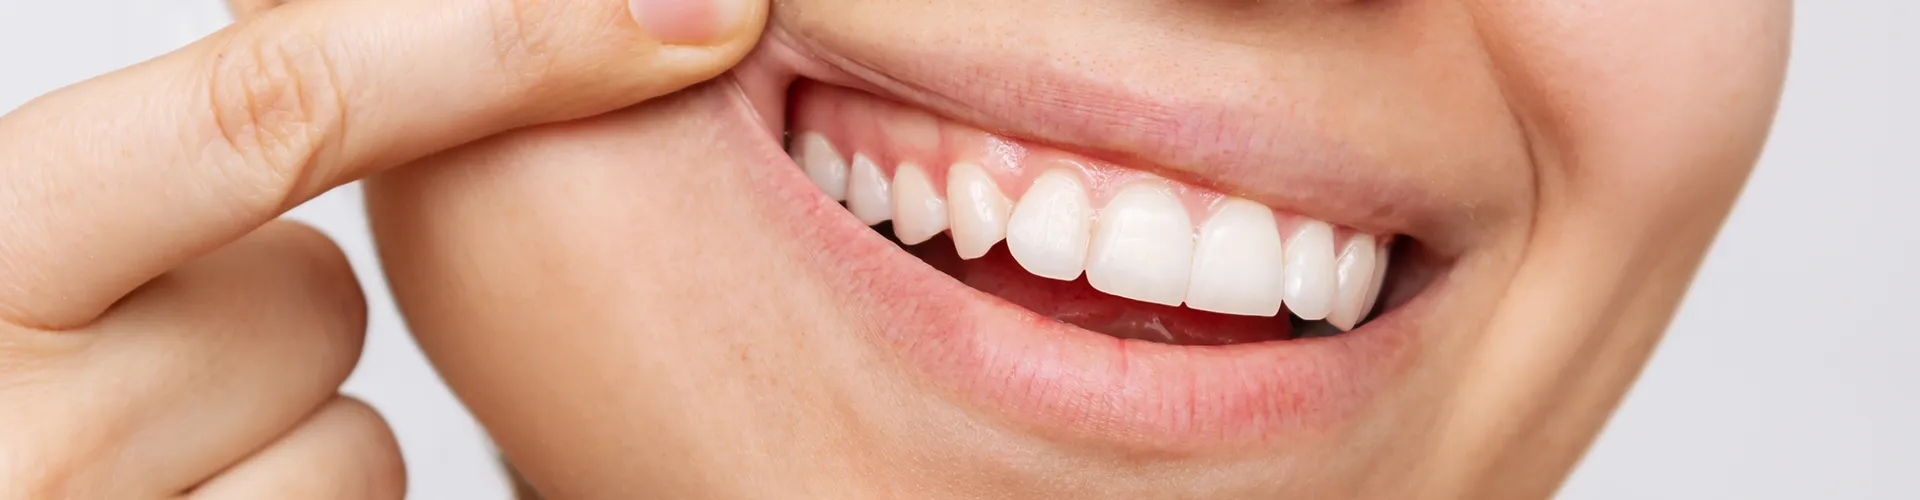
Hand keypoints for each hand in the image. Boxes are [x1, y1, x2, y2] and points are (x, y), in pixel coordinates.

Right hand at [0, 0, 763, 496]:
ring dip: (271, 448)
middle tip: (123, 372)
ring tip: (119, 481)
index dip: (501, 42)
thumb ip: (141, 166)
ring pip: (348, 445)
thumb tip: (351, 73)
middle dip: (257, 315)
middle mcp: (25, 427)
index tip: (685, 8)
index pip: (273, 108)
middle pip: (316, 297)